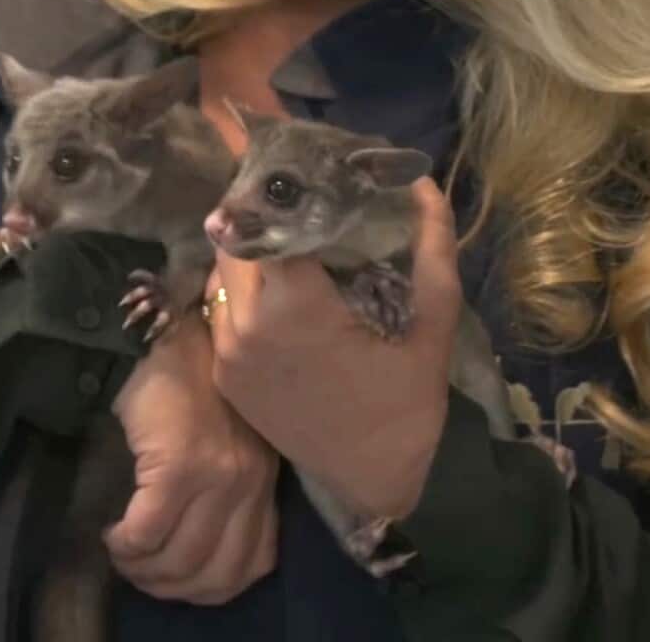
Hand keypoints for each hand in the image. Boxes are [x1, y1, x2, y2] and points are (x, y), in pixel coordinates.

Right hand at [107, 313, 278, 604]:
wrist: (165, 329)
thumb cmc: (189, 378)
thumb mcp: (228, 438)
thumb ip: (226, 487)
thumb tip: (190, 544)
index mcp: (265, 478)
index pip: (253, 564)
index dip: (207, 586)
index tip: (173, 575)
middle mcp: (250, 482)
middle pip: (214, 574)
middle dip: (169, 585)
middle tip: (138, 569)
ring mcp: (218, 476)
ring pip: (179, 561)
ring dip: (142, 568)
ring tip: (122, 550)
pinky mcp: (179, 467)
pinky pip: (147, 533)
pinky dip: (125, 545)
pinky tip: (112, 532)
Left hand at [208, 179, 460, 519]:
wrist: (373, 482)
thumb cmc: (406, 405)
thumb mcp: (431, 325)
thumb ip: (430, 250)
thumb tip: (423, 184)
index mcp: (294, 307)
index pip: (270, 221)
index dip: (285, 190)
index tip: (304, 168)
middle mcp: (245, 325)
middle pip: (237, 241)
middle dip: (263, 217)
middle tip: (296, 200)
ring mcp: (226, 353)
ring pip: (221, 275)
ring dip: (249, 253)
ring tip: (287, 239)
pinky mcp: (222, 375)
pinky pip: (219, 312)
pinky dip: (241, 292)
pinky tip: (276, 288)